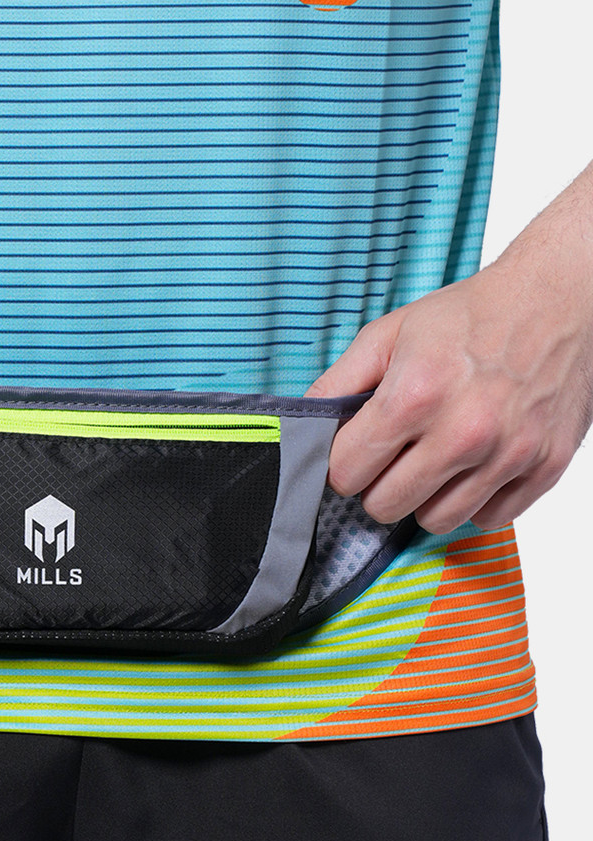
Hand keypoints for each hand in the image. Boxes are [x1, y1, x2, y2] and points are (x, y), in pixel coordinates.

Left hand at [304, 210, 592, 534]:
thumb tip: (304, 426)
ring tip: (433, 462)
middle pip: (384, 506)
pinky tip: (471, 468)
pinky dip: (474, 502)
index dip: (342, 464)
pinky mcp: (544, 467)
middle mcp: (463, 431)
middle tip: (392, 457)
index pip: (345, 474)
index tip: (354, 452)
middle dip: (378, 485)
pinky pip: (487, 520)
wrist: (557, 299)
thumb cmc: (469, 316)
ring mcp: (508, 454)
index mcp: (414, 395)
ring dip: (424, 498)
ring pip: (435, 521)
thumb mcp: (387, 334)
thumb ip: (337, 383)